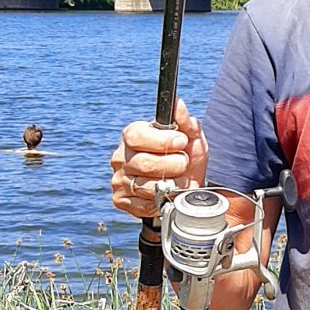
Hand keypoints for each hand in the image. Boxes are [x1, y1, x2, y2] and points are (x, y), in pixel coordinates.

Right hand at [109, 97, 208, 216]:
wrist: (185, 183)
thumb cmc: (184, 155)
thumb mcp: (190, 136)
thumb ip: (185, 121)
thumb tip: (179, 105)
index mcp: (132, 135)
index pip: (137, 136)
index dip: (162, 140)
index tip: (182, 141)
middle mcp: (120, 157)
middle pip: (144, 163)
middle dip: (173, 164)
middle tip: (184, 163)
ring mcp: (119, 180)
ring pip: (145, 187)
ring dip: (170, 185)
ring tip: (179, 179)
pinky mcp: (121, 200)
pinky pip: (144, 205)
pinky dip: (162, 200)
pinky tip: (168, 193)